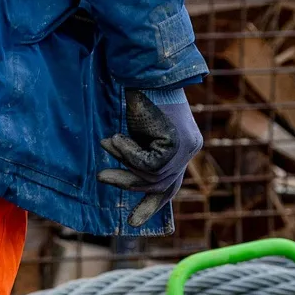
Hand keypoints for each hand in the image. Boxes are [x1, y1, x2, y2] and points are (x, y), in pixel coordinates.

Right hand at [97, 87, 202, 227]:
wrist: (144, 71)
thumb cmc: (137, 94)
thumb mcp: (138, 130)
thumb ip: (139, 151)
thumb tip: (126, 177)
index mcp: (184, 145)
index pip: (172, 181)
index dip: (155, 201)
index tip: (138, 218)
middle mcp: (189, 148)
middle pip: (165, 186)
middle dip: (145, 205)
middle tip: (130, 223)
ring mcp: (186, 147)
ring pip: (152, 177)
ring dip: (124, 170)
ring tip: (105, 155)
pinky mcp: (178, 144)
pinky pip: (147, 164)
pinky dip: (126, 154)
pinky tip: (116, 138)